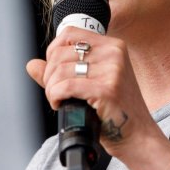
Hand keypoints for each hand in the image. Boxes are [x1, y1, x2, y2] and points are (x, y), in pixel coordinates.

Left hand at [26, 27, 166, 161]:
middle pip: (60, 54)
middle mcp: (114, 53)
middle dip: (49, 76)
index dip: (53, 51)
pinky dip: (56, 97)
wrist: (137, 136)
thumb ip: (60, 72)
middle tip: (57, 92)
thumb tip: (32, 64)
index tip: (54, 71)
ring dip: (51, 89)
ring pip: (59, 71)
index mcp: (112, 46)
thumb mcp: (90, 84)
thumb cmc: (114, 111)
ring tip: (60, 100)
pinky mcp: (107, 89)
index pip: (69, 34)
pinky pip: (66, 86)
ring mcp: (112, 70)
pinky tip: (61, 104)